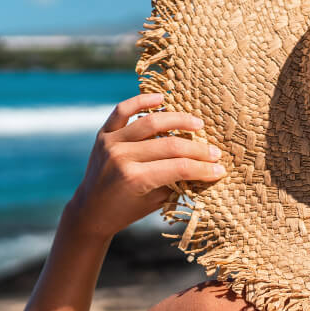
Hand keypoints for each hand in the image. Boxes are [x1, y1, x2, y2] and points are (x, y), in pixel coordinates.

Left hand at [69, 92, 224, 238]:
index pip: (178, 168)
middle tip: (215, 152)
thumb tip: (205, 168)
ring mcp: (110, 143)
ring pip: (151, 123)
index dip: (202, 169)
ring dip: (178, 121)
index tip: (220, 169)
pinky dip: (142, 102)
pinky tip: (162, 99)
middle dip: (197, 150)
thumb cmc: (125, 211)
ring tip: (197, 124)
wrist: (89, 211)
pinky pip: (122, 111)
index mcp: (134, 179)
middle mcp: (121, 157)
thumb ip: (176, 183)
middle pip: (169, 146)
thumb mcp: (153, 203)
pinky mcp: (103, 134)